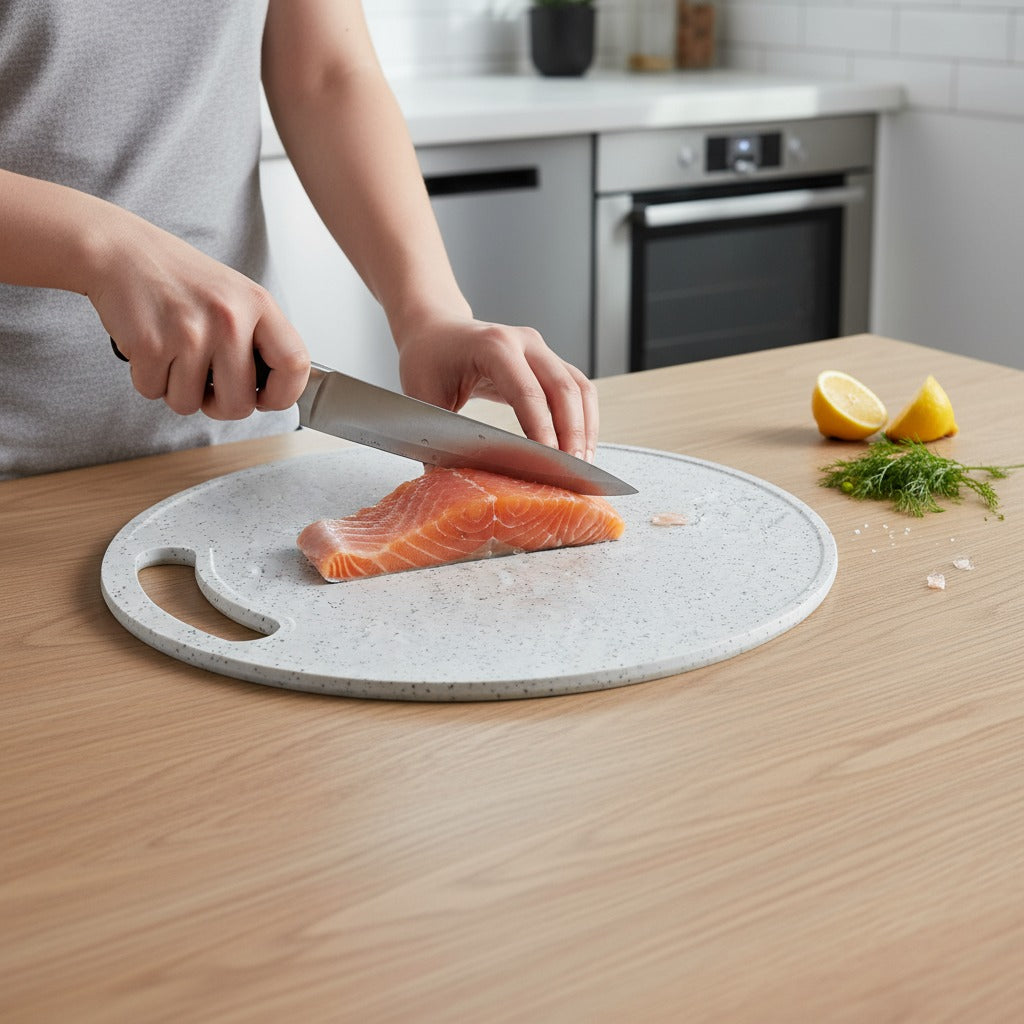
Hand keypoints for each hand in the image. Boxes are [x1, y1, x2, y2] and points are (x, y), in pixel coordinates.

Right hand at [88, 213, 309, 418]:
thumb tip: (275, 391)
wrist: (120, 251)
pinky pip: (154, 392)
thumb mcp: (235, 295)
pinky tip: (151, 348)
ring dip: (178, 390)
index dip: (283, 394)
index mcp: (258, 304)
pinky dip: (149, 379)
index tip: (265, 398)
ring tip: (174, 354)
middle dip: (220, 405)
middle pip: (240, 404)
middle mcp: (229, 318)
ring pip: (191, 405)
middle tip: (208, 385)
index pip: (295, 365)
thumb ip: (259, 338)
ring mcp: (190, 333)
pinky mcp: (151, 345)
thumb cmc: (179, 278)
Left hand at [395, 316, 598, 461]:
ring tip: (581, 466)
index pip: (528, 392)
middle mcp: (524, 341)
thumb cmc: (427, 360)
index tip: (549, 465)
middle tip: (571, 473)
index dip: (542, 431)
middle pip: (564, 389)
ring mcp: (541, 349)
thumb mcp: (422, 398)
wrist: (436, 329)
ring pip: (580, 388)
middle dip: (572, 434)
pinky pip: (578, 389)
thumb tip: (447, 485)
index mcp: (493, 346)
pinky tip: (579, 447)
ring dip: (585, 428)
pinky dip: (584, 419)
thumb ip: (436, 438)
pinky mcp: (549, 361)